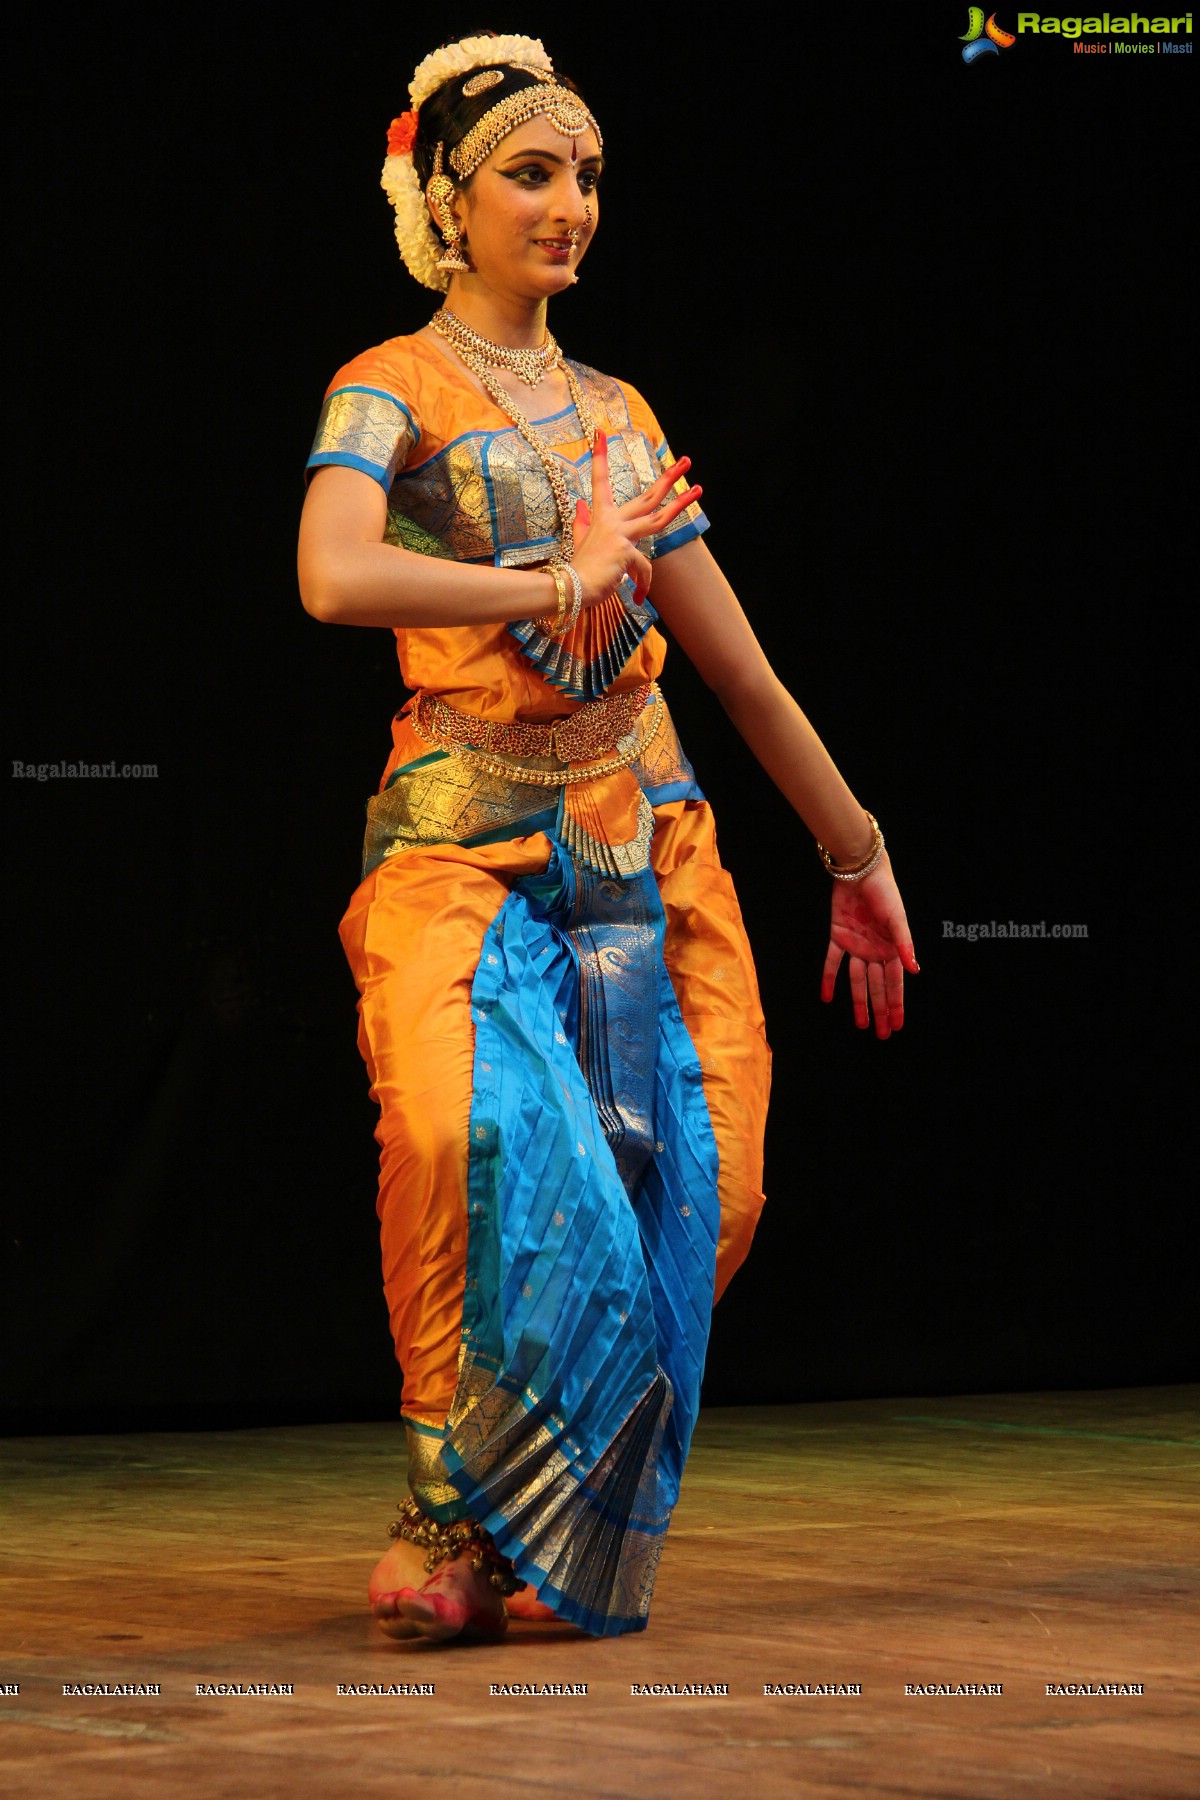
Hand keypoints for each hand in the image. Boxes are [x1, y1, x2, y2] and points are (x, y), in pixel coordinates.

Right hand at [573, 429, 701, 607]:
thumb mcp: (579, 542)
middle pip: (647, 496)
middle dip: (667, 477)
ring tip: (697, 490)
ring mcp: (620, 534)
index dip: (600, 457)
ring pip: (658, 517)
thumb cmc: (578, 568)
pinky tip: (638, 596)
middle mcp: (613, 521)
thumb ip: (581, 522)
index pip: (600, 481)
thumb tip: (579, 504)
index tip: (601, 433)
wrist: (571, 589)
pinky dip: (642, 584)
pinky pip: (645, 568)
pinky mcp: (626, 552)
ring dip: (679, 503)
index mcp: (601, 517)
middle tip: (684, 460)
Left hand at [820, 854, 918, 1038]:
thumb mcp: (898, 919)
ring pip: (857, 981)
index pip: (895, 984)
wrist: (861, 871)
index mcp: (892, 949)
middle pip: (877, 987)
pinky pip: (832, 962)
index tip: (897, 1026)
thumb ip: (904, 944)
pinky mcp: (838, 936)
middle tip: (881, 1034)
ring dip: (858, 1002)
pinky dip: (829, 979)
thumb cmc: (885, 893)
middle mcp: (875, 951)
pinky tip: (827, 997)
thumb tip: (915, 970)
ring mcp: (856, 946)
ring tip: (861, 1024)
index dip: (896, 1006)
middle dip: (880, 1011)